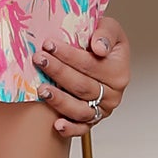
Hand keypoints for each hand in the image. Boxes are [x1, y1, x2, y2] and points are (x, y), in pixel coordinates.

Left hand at [32, 15, 130, 136]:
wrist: (98, 56)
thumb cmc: (101, 42)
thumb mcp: (109, 28)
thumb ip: (106, 33)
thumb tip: (99, 47)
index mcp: (118, 71)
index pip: (90, 64)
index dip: (68, 55)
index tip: (49, 44)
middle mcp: (112, 93)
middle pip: (82, 86)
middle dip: (58, 72)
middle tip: (39, 59)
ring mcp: (102, 109)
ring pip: (80, 109)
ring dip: (59, 100)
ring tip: (42, 89)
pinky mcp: (92, 120)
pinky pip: (82, 129)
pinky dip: (70, 129)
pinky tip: (57, 125)